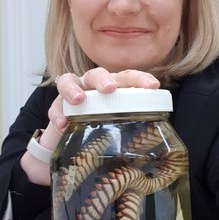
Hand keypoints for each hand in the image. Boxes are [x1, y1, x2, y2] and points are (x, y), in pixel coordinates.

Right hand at [21, 68, 159, 184]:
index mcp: (115, 88)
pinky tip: (63, 124)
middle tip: (109, 89)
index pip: (128, 77)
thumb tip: (163, 146)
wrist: (72, 143)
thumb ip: (136, 128)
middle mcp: (94, 86)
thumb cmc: (102, 130)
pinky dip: (57, 113)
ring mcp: (74, 93)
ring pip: (70, 80)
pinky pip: (55, 104)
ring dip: (73, 89)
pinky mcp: (57, 105)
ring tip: (79, 100)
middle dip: (104, 79)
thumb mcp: (120, 127)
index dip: (141, 79)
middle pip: (97, 73)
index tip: (153, 86)